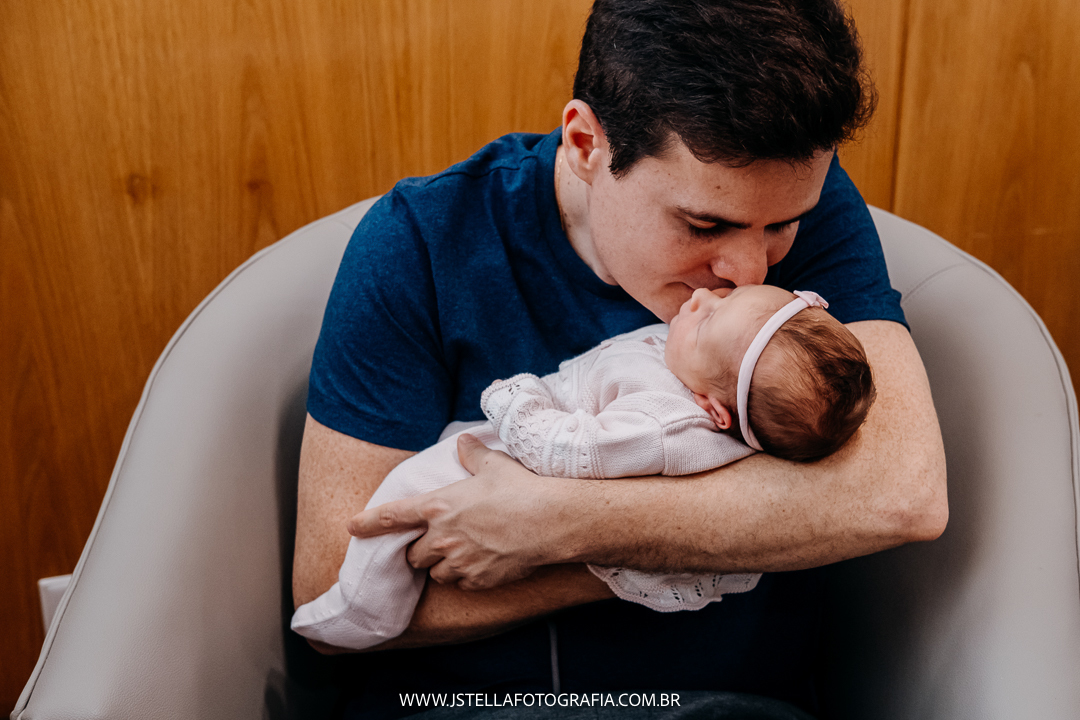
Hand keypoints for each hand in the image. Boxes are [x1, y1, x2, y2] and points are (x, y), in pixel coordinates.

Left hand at [347, 433, 555, 589]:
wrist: (550, 521)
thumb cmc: (521, 489)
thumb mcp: (494, 464)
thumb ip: (472, 454)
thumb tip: (463, 443)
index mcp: (438, 505)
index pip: (392, 516)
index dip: (368, 522)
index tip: (352, 527)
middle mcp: (441, 536)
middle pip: (413, 554)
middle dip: (420, 549)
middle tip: (437, 540)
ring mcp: (459, 561)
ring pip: (435, 572)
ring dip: (441, 564)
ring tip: (461, 553)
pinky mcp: (478, 579)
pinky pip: (460, 583)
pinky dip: (464, 576)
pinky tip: (480, 563)